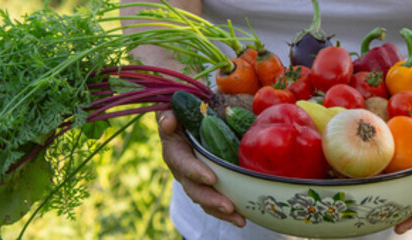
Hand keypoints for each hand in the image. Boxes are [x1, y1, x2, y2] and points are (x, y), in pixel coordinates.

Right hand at [157, 110, 246, 227]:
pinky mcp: (208, 184)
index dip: (194, 172)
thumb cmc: (186, 107)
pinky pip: (215, 201)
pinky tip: (243, 218)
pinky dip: (228, 211)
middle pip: (193, 189)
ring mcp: (194, 179)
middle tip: (229, 206)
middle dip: (211, 200)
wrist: (193, 114)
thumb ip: (169, 112)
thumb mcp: (175, 105)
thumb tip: (168, 121)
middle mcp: (182, 169)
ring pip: (205, 200)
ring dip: (222, 212)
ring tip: (240, 220)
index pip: (182, 163)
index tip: (211, 178)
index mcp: (174, 149)